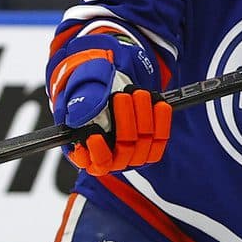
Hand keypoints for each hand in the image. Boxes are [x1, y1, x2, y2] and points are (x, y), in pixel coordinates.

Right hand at [46, 34, 170, 175]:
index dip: (96, 151)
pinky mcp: (151, 145)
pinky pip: (160, 138)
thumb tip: (83, 114)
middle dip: (124, 121)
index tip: (94, 134)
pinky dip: (161, 119)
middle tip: (121, 96)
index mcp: (83, 149)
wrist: (110, 79)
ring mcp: (131, 153)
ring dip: (143, 116)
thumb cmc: (88, 86)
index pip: (92, 162)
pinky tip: (159, 103)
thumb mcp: (80, 87)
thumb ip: (81, 100)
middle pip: (122, 151)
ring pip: (143, 143)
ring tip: (138, 93)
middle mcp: (109, 157)